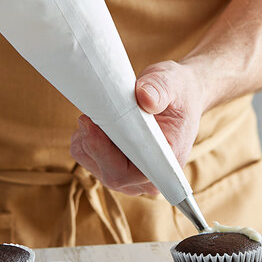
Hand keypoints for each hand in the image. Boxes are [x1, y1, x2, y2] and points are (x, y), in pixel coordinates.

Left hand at [70, 60, 206, 195]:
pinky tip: (97, 120)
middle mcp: (146, 177)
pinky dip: (84, 136)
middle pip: (107, 171)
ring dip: (86, 136)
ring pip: (91, 161)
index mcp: (165, 164)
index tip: (92, 124)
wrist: (178, 95)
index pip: (129, 172)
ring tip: (99, 112)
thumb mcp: (172, 83)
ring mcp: (127, 174)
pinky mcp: (112, 164)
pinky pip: (85, 154)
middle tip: (90, 111)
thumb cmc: (178, 92)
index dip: (105, 153)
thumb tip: (145, 97)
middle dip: (92, 140)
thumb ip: (160, 89)